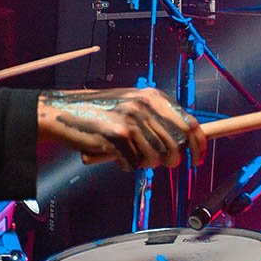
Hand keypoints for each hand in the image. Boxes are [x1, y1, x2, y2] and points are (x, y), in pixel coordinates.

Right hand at [37, 88, 207, 170]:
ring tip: (130, 153)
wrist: (61, 111)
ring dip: (144, 163)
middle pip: (176, 147)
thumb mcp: (132, 103)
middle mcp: (144, 106)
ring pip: (155, 159)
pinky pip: (132, 164)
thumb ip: (156, 117)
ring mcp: (130, 121)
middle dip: (171, 160)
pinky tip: (114, 154)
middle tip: (159, 162)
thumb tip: (184, 141)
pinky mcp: (115, 137)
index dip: (199, 146)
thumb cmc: (99, 110)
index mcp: (152, 96)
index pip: (189, 124)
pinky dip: (125, 165)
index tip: (199, 160)